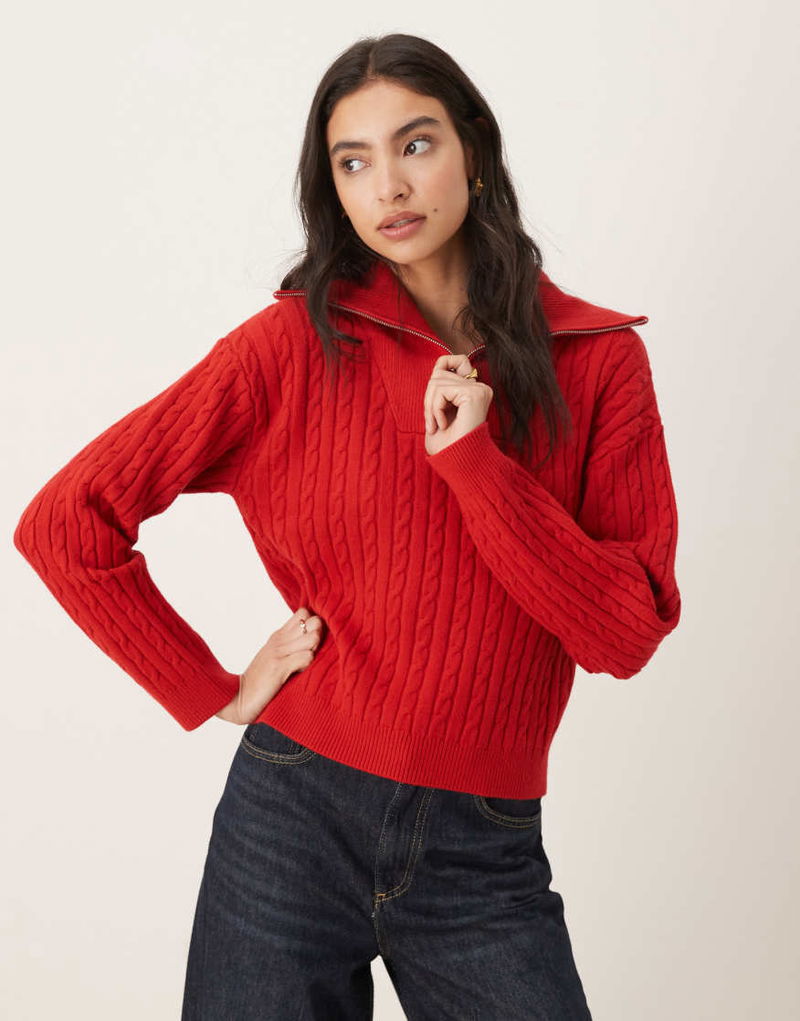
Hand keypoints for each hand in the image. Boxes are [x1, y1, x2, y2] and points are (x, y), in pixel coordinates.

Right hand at [216, 607, 324, 724]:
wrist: (238, 699)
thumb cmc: (260, 680)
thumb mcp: (275, 656)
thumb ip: (290, 645)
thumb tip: (314, 637)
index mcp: (278, 635)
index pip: (303, 613)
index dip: (313, 624)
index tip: (311, 641)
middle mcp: (279, 640)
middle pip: (312, 621)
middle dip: (319, 635)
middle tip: (312, 652)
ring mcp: (278, 652)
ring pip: (313, 637)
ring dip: (315, 650)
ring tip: (306, 663)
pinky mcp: (279, 668)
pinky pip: (306, 657)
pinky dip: (308, 665)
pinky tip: (300, 672)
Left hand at [423, 354, 493, 455]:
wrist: (459, 463)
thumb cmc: (448, 444)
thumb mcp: (438, 410)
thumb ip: (440, 387)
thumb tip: (438, 368)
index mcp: (474, 390)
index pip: (454, 361)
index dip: (437, 374)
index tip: (435, 405)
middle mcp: (480, 387)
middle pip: (439, 373)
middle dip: (429, 399)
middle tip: (433, 423)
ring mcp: (479, 389)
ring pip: (437, 381)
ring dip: (430, 407)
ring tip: (437, 425)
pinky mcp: (473, 394)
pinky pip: (441, 390)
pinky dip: (435, 409)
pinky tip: (443, 425)